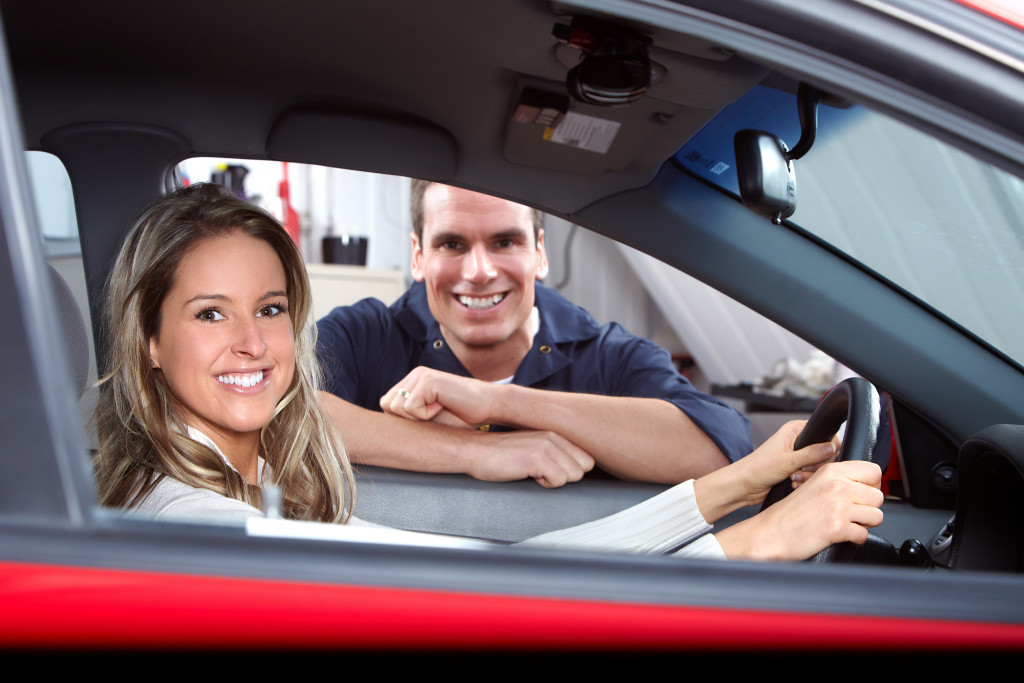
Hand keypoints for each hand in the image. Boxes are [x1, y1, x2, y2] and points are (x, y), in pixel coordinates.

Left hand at [380, 367, 495, 426]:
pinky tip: (444, 406)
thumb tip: (384, 432)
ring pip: (397, 409)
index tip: (428, 419)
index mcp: (414, 381)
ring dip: (419, 418)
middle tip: (434, 414)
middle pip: (388, 406)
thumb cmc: (464, 416)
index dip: (404, 420)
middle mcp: (415, 374)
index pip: (387, 405)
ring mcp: (420, 375)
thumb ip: (409, 416)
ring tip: (440, 409)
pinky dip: (426, 415)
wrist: (490, 406)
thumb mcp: (430, 417)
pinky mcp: (427, 380)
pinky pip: (411, 408)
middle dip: (408, 420)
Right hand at [466, 429, 595, 487]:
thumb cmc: (500, 454)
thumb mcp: (533, 446)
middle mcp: (554, 436)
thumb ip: (555, 452)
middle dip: (566, 476)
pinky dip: (545, 484)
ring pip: (573, 476)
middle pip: (584, 469)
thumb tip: (575, 469)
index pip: (587, 459)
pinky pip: (558, 481)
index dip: (571, 471)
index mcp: (555, 433)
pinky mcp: (536, 458)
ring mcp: (546, 446)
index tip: (551, 470)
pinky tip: (528, 475)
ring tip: (533, 472)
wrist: (474, 451)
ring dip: (554, 480)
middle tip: (542, 473)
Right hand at [715, 459, 883, 560]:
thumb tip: (868, 485)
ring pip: (876, 516)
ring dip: (863, 524)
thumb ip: (839, 480)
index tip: (863, 494)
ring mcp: (837, 506)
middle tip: (851, 513)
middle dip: (868, 508)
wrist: (771, 532)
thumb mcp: (814, 483)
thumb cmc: (790, 512)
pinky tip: (838, 535)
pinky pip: (863, 535)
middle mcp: (836, 486)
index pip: (873, 471)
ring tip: (845, 524)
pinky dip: (854, 539)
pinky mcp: (837, 527)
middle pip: (878, 496)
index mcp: (831, 471)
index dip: (872, 485)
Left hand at [732, 419, 840, 507]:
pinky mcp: (795, 468)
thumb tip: (832, 447)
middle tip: (802, 470)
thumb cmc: (758, 468)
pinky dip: (805, 480)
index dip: (828, 448)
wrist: (744, 485)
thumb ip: (813, 453)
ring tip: (793, 478)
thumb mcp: (789, 460)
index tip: (821, 459)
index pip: (826, 433)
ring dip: (809, 475)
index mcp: (795, 429)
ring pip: (819, 465)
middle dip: (816, 465)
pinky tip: (794, 483)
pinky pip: (811, 475)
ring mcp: (797, 455)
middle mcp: (797, 440)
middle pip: (825, 452)